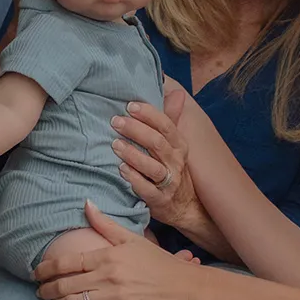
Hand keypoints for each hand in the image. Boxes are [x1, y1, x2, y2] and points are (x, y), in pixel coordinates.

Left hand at [35, 203, 198, 299]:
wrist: (186, 290)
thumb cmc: (160, 264)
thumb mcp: (134, 240)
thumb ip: (106, 224)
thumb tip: (86, 203)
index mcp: (108, 256)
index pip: (67, 263)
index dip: (47, 269)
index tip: (37, 273)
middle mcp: (108, 277)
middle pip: (65, 285)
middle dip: (46, 290)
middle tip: (39, 292)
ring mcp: (114, 299)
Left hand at [110, 91, 197, 227]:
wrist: (185, 206)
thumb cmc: (172, 170)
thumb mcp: (175, 146)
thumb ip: (171, 119)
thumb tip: (176, 92)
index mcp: (179, 146)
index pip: (166, 125)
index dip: (148, 114)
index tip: (129, 105)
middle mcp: (176, 162)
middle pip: (157, 143)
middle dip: (136, 130)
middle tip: (115, 121)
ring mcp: (169, 182)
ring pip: (152, 166)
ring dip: (133, 154)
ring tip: (115, 144)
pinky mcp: (160, 200)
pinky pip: (147, 189)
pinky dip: (134, 179)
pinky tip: (121, 169)